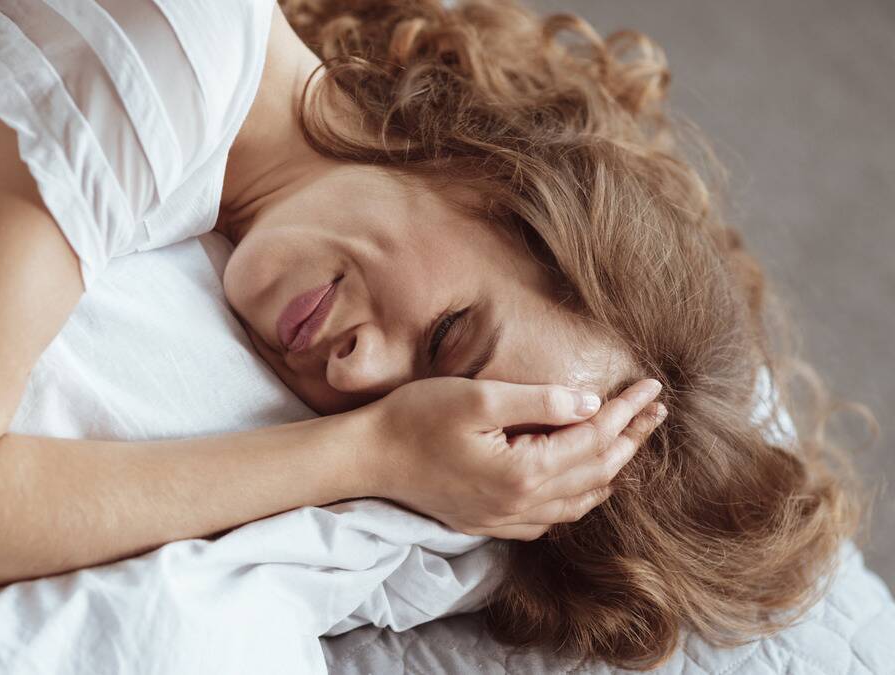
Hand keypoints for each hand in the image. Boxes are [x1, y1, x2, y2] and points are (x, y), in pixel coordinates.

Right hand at [360, 377, 665, 539]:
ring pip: (580, 501)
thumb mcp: (477, 398)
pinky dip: (579, 496)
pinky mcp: (491, 522)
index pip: (595, 439)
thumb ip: (538, 402)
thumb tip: (589, 403)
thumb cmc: (416, 419)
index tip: (653, 387)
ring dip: (611, 470)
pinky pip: (553, 517)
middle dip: (631, 439)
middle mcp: (523, 504)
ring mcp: (507, 519)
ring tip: (629, 440)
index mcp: (525, 472)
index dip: (627, 412)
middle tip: (655, 411)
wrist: (368, 458)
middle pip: (597, 473)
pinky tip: (581, 479)